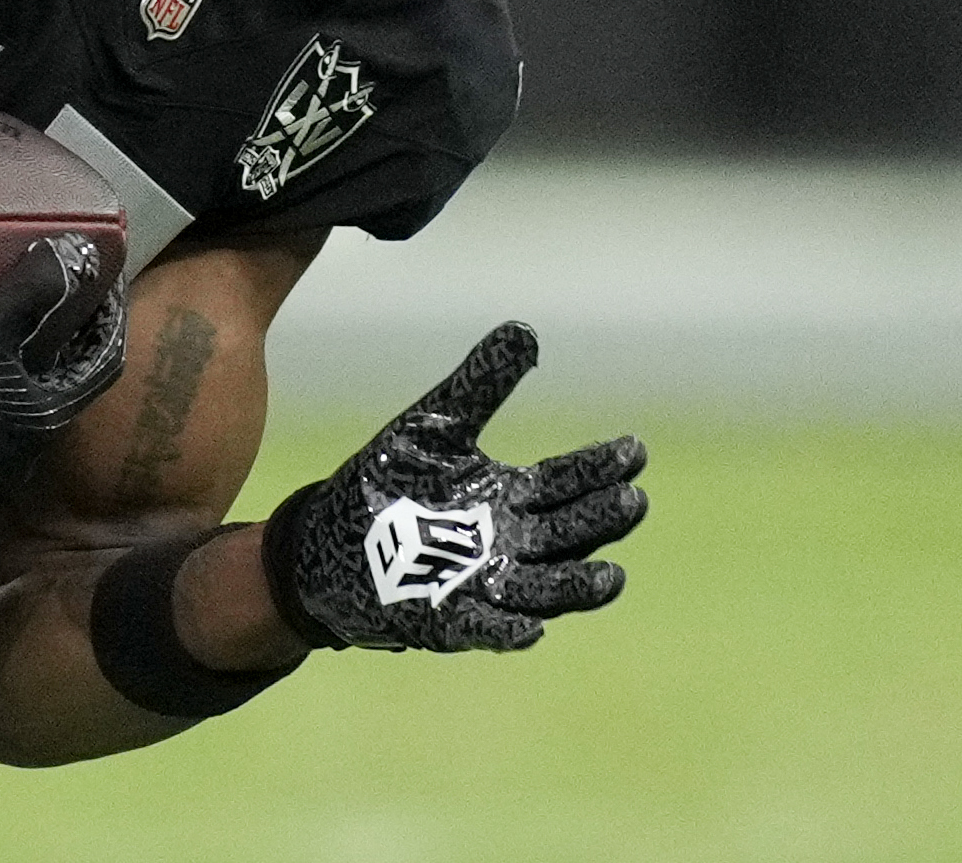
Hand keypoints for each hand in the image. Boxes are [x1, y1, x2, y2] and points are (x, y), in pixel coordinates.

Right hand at [0, 235, 125, 525]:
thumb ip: (34, 287)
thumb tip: (80, 249)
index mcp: (47, 417)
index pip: (102, 364)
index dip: (108, 322)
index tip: (104, 287)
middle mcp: (25, 450)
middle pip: (61, 387)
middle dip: (62, 345)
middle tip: (54, 303)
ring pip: (18, 406)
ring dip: (20, 368)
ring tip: (4, 327)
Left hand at [263, 321, 647, 652]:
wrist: (327, 539)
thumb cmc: (391, 482)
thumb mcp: (433, 426)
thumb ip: (481, 384)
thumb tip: (525, 330)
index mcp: (513, 497)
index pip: (569, 481)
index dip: (602, 467)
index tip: (634, 448)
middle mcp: (513, 544)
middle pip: (570, 533)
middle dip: (601, 520)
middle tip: (632, 499)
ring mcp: (487, 586)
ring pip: (546, 589)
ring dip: (577, 586)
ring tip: (611, 576)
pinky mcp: (450, 619)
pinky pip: (487, 628)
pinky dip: (509, 630)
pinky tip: (530, 629)